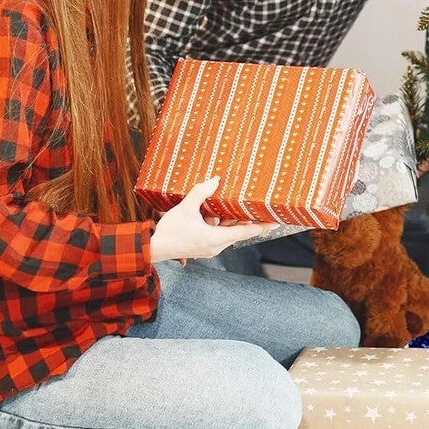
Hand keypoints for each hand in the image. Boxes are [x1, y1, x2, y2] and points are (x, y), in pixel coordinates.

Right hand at [149, 176, 265, 262]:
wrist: (153, 248)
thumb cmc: (169, 231)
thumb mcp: (186, 208)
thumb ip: (201, 192)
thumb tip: (215, 180)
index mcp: (216, 238)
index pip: (245, 231)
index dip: (261, 226)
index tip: (276, 222)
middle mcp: (216, 246)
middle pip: (237, 230)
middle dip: (245, 218)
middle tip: (257, 206)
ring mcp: (209, 248)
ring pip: (227, 232)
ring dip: (228, 220)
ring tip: (229, 204)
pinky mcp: (203, 247)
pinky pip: (217, 234)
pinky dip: (218, 224)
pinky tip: (211, 213)